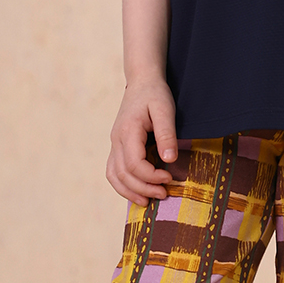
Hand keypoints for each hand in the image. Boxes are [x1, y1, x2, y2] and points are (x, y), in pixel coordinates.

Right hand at [106, 77, 177, 205]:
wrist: (142, 81)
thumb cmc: (155, 94)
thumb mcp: (165, 109)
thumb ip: (166, 134)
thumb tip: (169, 159)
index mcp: (127, 131)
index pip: (133, 163)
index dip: (151, 176)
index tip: (169, 177)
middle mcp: (116, 140)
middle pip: (123, 174)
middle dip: (143, 188)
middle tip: (165, 194)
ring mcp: (114, 144)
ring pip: (114, 175)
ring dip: (130, 191)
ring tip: (149, 201)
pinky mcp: (118, 146)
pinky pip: (114, 171)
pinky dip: (123, 185)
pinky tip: (138, 192)